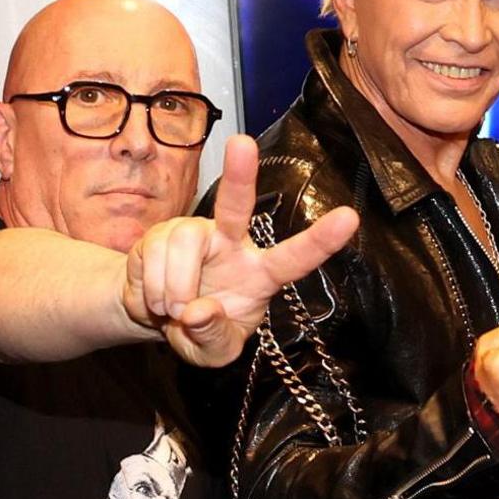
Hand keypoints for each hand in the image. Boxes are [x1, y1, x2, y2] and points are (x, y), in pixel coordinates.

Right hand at [132, 135, 360, 366]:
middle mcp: (230, 243)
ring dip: (172, 287)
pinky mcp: (159, 234)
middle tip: (241, 144)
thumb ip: (213, 338)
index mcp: (260, 273)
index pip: (295, 258)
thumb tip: (197, 312)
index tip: (349, 218)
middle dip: (239, 174)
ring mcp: (194, 234)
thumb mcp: (213, 353)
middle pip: (236, 205)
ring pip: (183, 243)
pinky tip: (153, 300)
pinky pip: (152, 256)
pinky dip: (149, 289)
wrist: (154, 319)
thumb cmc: (199, 332)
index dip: (321, 241)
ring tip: (171, 310)